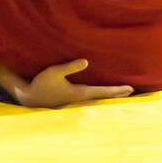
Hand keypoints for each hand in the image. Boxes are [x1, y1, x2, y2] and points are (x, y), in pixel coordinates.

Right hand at [11, 59, 132, 108]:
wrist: (29, 97)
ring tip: (121, 93)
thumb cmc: (41, 84)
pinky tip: (101, 94)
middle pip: (104, 97)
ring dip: (110, 95)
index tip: (130, 89)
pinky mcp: (71, 99)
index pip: (103, 92)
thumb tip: (86, 61)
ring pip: (98, 98)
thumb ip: (70, 67)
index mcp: (80, 93)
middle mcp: (80, 99)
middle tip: (132, 91)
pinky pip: (91, 98)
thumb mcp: (54, 72)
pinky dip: (100, 96)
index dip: (117, 90)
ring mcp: (76, 101)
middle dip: (117, 94)